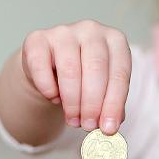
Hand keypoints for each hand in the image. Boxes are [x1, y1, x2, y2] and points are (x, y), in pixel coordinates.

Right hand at [20, 20, 130, 134]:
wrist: (50, 66)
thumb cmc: (83, 77)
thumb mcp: (103, 88)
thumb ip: (110, 105)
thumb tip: (110, 127)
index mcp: (115, 40)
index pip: (120, 73)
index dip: (114, 104)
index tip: (109, 128)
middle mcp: (91, 30)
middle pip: (96, 70)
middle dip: (93, 104)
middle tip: (88, 126)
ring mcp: (64, 32)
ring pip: (70, 70)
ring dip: (72, 102)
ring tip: (73, 120)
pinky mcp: (38, 38)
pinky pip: (42, 68)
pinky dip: (48, 89)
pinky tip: (54, 98)